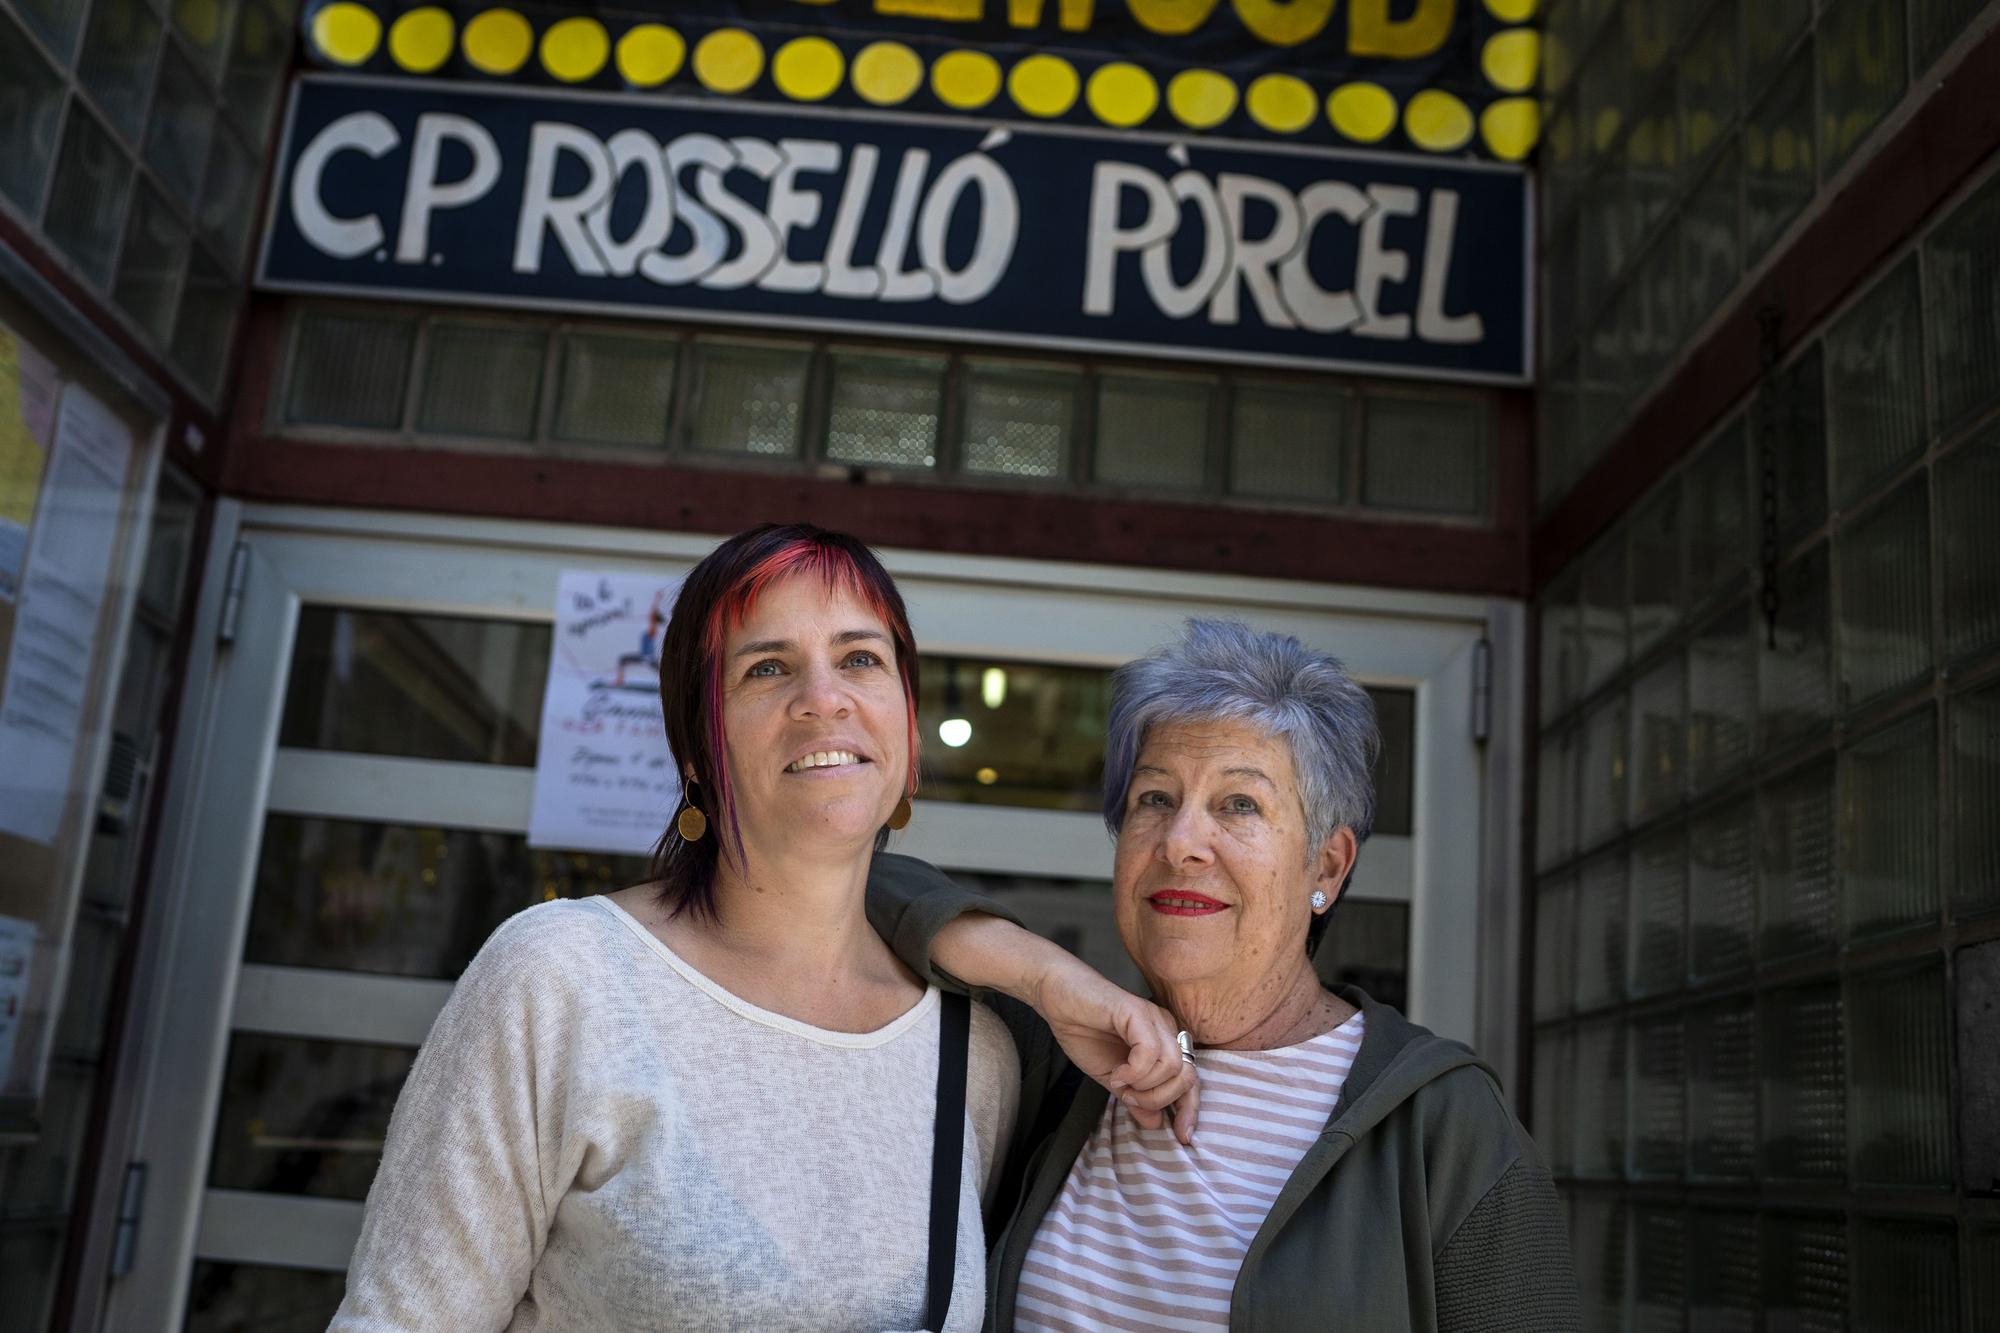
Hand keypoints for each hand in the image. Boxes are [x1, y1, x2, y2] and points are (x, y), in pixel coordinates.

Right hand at [929, 913, 1198, 1141]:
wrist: (1057, 998)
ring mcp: (1154, 1018)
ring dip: (1144, 1086)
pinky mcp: (1137, 1012)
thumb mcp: (1112, 1076)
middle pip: (1187, 1076)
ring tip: (1119, 1082)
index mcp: (1165, 1040)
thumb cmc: (1083, 1030)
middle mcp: (1167, 1027)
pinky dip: (1134, 1072)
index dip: (1190, 1109)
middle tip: (1130, 1097)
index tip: (1181, 1135)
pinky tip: (1116, 1073)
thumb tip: (1155, 1124)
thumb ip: (1134, 1097)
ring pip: (1171, 1067)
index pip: (1191, 1079)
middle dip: (1159, 1098)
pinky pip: (1150, 1053)